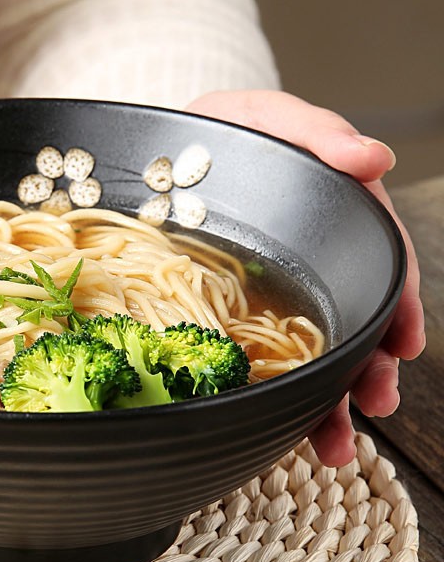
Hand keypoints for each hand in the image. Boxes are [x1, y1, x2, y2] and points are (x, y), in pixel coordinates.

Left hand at [185, 90, 425, 465]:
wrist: (157, 151)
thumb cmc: (218, 131)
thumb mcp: (265, 118)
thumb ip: (317, 131)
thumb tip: (374, 159)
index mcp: (329, 218)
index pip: (378, 262)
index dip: (397, 304)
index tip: (405, 343)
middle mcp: (307, 259)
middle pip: (352, 317)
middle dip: (367, 367)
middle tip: (374, 403)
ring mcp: (269, 288)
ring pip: (310, 349)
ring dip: (327, 397)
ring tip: (331, 442)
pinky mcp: (228, 310)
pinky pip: (256, 356)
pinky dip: (273, 391)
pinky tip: (279, 425)